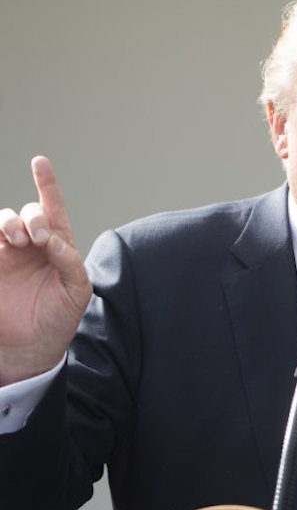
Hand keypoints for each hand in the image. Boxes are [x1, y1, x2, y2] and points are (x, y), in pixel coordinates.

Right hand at [0, 156, 90, 384]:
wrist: (32, 346)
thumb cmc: (60, 317)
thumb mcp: (77, 290)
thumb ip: (69, 261)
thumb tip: (54, 240)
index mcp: (58, 246)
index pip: (53, 208)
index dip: (47, 184)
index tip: (39, 162)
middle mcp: (31, 244)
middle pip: (27, 212)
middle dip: (32, 216)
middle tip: (37, 237)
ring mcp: (7, 253)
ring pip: (2, 221)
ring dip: (10, 222)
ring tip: (17, 240)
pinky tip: (1, 240)